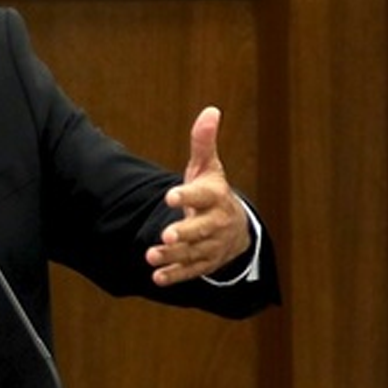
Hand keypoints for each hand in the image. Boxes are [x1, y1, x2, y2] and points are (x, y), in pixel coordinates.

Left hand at [146, 106, 251, 286]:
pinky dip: (175, 275)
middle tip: (165, 234)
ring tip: (151, 256)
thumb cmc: (213, 192)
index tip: (170, 196)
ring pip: (194, 252)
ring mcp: (212, 245)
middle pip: (202, 229)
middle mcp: (217, 223)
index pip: (204, 196)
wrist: (236, 228)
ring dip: (173, 256)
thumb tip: (210, 110)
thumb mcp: (209, 167)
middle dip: (184, 233)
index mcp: (216, 197)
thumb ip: (203, 143)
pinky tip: (157, 276)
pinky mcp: (205, 263)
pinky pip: (191, 271)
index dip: (188, 196)